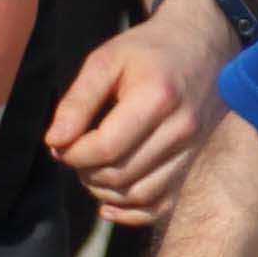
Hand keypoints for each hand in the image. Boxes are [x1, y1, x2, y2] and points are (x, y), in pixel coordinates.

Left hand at [49, 0, 239, 226]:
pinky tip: (108, 203)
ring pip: (139, 194)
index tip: (59, 142)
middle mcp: (181, 129)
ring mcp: (193, 149)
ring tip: (91, 168)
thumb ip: (78, 101)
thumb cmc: (148, 50)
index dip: (73, 152)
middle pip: (120, 175)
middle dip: (85, 171)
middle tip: (73, 153)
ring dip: (104, 191)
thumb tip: (54, 142)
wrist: (202, 44)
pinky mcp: (195, 162)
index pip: (106, 147)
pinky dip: (131, 212)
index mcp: (157, 98)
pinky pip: (161, 205)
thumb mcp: (106, 60)